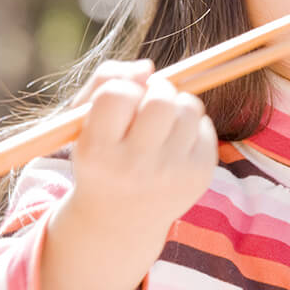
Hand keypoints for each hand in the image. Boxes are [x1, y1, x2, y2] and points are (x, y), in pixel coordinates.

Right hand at [40, 59, 217, 289]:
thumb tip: (147, 67)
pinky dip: (192, 125)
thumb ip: (105, 81)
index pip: (117, 94)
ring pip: (188, 107)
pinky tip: (176, 143)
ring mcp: (171, 175)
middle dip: (157, 89)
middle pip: (160, 99)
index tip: (121, 102)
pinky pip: (205, 126)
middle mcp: (134, 167)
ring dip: (176, 104)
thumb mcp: (85, 123)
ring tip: (163, 122)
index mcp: (98, 151)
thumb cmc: (102, 158)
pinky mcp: (198, 177)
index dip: (122, 87)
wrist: (120, 222)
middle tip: (149, 102)